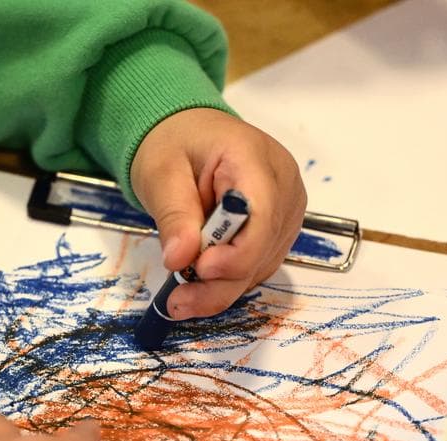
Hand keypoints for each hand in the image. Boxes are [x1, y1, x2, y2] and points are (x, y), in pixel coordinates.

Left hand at [131, 108, 306, 319]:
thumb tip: (180, 259)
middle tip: (178, 301)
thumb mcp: (161, 173)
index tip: (201, 270)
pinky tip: (199, 286)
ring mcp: (286, 209)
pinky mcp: (278, 229)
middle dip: (221, 281)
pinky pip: (258, 264)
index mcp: (255, 158)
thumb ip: (174, 215)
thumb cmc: (176, 144)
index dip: (237, 252)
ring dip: (222, 288)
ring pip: (262, 264)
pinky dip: (229, 280)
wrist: (189, 133)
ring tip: (181, 298)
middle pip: (263, 246)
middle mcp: (283, 185)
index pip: (262, 214)